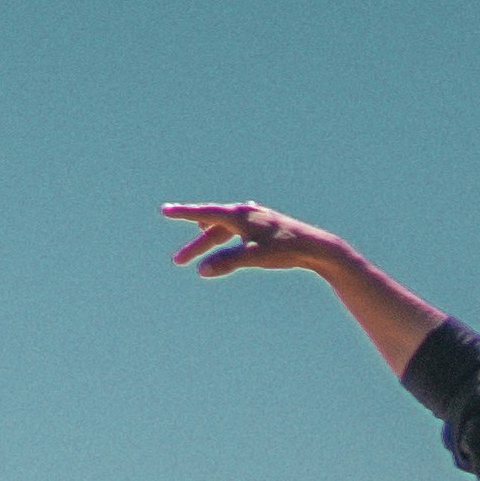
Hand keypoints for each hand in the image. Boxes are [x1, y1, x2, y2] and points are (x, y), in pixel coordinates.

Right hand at [161, 202, 355, 279]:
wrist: (315, 247)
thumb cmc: (285, 250)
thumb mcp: (254, 257)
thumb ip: (227, 262)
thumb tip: (203, 270)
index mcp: (240, 216)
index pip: (205, 213)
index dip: (183, 213)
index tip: (164, 211)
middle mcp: (245, 213)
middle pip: (212, 228)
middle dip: (195, 245)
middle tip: (177, 261)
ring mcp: (255, 219)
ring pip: (224, 231)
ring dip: (209, 244)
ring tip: (195, 258)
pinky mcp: (263, 227)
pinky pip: (236, 231)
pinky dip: (224, 237)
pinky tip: (223, 237)